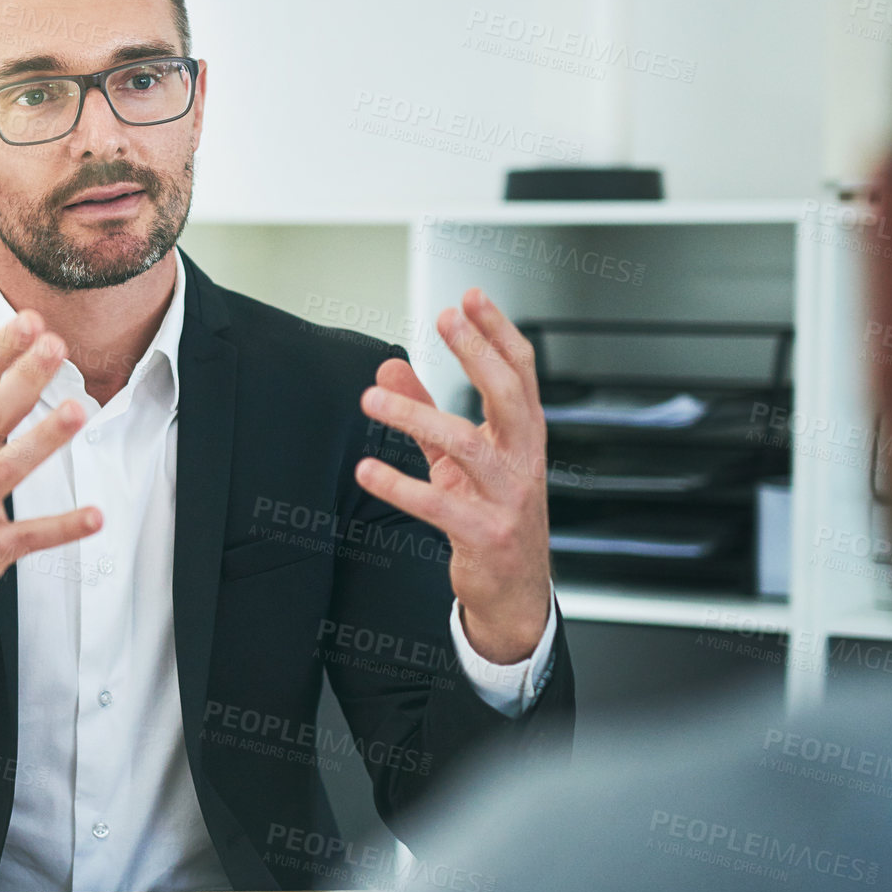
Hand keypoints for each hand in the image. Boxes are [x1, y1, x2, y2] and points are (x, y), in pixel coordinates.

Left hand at [355, 288, 550, 664]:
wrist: (513, 593)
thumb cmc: (490, 517)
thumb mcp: (457, 460)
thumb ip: (426, 410)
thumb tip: (390, 368)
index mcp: (523, 437)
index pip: (521, 372)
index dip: (498, 332)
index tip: (471, 298)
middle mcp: (522, 462)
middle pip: (509, 395)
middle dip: (479, 353)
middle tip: (446, 319)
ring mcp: (507, 498)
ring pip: (468, 445)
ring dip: (418, 416)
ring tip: (373, 399)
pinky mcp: (484, 534)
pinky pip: (438, 505)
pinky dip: (399, 486)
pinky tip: (368, 470)